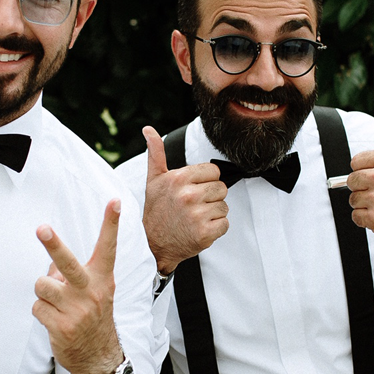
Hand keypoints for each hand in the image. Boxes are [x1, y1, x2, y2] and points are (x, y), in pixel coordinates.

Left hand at [33, 199, 123, 373]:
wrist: (99, 356)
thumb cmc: (92, 316)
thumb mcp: (94, 291)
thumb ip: (74, 274)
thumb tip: (51, 267)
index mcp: (102, 278)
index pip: (108, 246)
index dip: (111, 223)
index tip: (114, 201)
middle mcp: (91, 291)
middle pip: (68, 263)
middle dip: (53, 244)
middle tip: (41, 228)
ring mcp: (77, 310)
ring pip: (42, 285)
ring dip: (43, 293)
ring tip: (56, 303)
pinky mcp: (62, 326)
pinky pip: (37, 307)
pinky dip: (41, 312)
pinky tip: (54, 320)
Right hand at [141, 126, 228, 273]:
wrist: (152, 245)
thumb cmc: (156, 211)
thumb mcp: (154, 180)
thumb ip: (155, 153)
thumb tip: (148, 129)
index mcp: (178, 179)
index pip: (213, 171)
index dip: (205, 181)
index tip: (192, 190)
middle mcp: (188, 195)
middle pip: (221, 188)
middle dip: (210, 197)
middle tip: (192, 206)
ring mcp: (197, 215)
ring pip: (224, 207)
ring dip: (213, 214)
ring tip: (194, 218)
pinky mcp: (205, 233)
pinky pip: (225, 224)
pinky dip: (215, 228)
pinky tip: (199, 229)